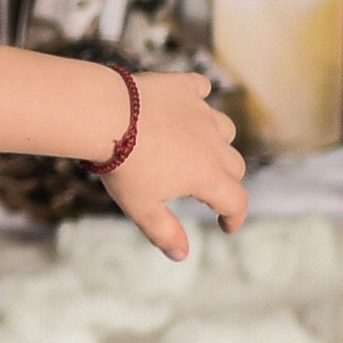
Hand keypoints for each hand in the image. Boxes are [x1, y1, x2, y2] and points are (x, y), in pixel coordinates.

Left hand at [103, 71, 247, 259]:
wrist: (106, 114)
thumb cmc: (123, 166)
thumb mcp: (141, 207)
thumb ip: (164, 232)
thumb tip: (182, 254)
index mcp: (207, 176)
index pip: (236, 202)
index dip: (234, 218)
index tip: (225, 227)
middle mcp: (212, 143)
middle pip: (235, 165)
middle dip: (227, 181)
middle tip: (208, 190)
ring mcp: (200, 113)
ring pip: (225, 129)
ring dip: (219, 142)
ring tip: (200, 149)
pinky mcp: (182, 87)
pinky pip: (200, 88)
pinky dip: (199, 95)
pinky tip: (192, 99)